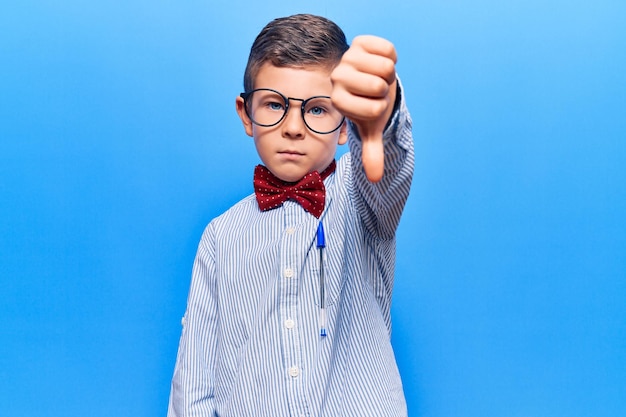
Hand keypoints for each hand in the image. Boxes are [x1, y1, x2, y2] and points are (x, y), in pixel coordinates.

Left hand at [331, 35, 397, 181]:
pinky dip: (391, 57)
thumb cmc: (370, 105)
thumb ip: (372, 153)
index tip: (371, 105)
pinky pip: (388, 50)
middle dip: (385, 90)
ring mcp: (347, 57)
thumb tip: (375, 179)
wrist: (371, 79)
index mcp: (338, 100)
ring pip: (385, 68)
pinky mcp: (359, 42)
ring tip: (377, 76)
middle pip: (379, 86)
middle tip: (375, 90)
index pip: (373, 109)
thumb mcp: (371, 129)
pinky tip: (379, 61)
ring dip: (389, 74)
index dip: (380, 108)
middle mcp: (337, 77)